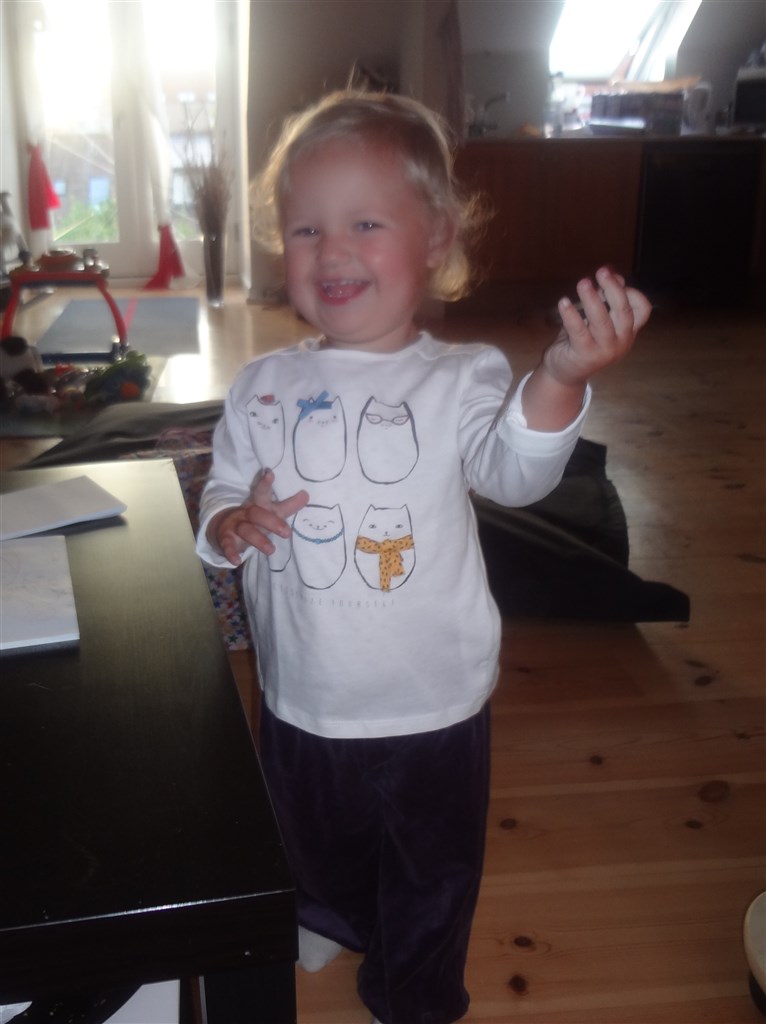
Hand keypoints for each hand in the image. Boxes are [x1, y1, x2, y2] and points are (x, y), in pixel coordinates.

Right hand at [209, 469, 308, 565]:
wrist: (224, 527)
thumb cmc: (255, 518)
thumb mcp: (271, 510)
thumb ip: (289, 505)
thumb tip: (307, 495)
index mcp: (258, 504)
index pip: (262, 492)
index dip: (265, 484)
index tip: (270, 474)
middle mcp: (247, 512)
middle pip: (257, 514)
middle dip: (271, 522)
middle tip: (286, 532)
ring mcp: (235, 525)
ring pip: (246, 530)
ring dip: (258, 540)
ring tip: (271, 551)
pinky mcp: (226, 539)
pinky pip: (228, 545)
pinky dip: (231, 553)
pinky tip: (237, 561)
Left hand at [544, 266, 651, 388]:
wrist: (565, 373)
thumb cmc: (582, 340)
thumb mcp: (596, 318)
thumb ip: (606, 299)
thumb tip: (613, 275)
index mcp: (628, 331)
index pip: (642, 309)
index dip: (631, 291)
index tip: (613, 278)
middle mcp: (622, 341)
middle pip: (624, 311)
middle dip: (613, 289)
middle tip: (601, 272)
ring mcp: (605, 350)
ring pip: (601, 320)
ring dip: (592, 299)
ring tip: (583, 283)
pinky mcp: (585, 355)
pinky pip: (579, 331)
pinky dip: (571, 315)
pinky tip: (563, 302)